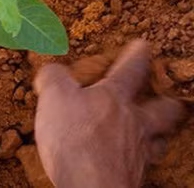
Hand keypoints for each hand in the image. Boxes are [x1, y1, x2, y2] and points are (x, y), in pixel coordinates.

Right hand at [34, 40, 182, 187]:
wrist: (90, 187)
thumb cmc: (75, 139)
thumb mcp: (54, 96)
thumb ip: (53, 78)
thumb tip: (51, 69)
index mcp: (115, 97)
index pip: (131, 68)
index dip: (137, 54)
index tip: (143, 45)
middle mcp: (134, 122)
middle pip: (162, 109)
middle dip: (165, 101)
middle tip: (166, 99)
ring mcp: (137, 152)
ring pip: (157, 139)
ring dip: (156, 134)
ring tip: (151, 133)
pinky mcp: (131, 177)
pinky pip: (141, 165)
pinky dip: (136, 161)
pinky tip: (127, 161)